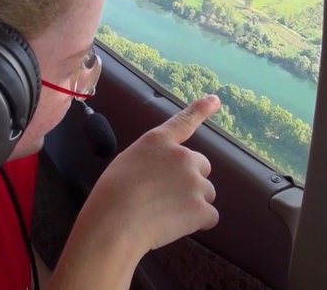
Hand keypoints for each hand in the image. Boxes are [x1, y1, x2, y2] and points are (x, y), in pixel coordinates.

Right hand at [83, 95, 220, 254]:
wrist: (115, 223)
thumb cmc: (111, 195)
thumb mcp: (127, 163)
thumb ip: (152, 161)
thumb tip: (162, 177)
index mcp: (158, 141)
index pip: (184, 121)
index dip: (201, 109)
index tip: (215, 100)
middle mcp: (181, 157)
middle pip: (201, 166)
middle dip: (191, 179)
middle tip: (167, 195)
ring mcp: (194, 182)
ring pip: (206, 193)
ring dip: (193, 203)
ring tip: (165, 214)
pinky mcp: (200, 208)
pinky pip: (210, 217)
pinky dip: (198, 223)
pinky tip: (176, 226)